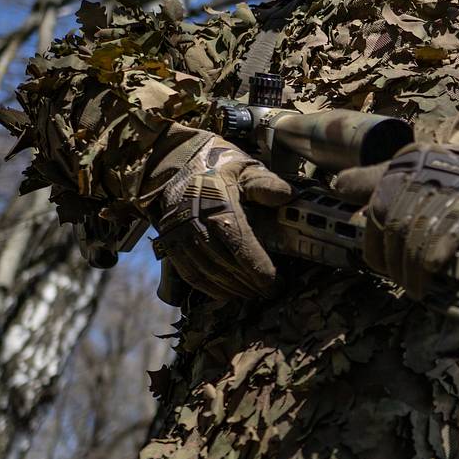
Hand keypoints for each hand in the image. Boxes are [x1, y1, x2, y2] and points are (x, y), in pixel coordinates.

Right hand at [149, 135, 293, 298]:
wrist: (174, 164)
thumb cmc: (218, 167)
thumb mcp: (245, 168)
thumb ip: (266, 184)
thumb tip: (288, 197)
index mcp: (217, 203)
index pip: (240, 244)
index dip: (258, 268)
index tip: (275, 283)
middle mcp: (195, 221)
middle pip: (225, 263)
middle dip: (249, 282)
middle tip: (269, 292)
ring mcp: (179, 234)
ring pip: (207, 272)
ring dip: (231, 288)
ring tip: (252, 294)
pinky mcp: (170, 243)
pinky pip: (189, 273)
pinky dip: (209, 288)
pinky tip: (226, 293)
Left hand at [332, 143, 458, 297]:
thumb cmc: (447, 172)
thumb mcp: (408, 166)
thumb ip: (373, 180)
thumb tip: (338, 185)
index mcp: (401, 171)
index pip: (377, 215)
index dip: (377, 249)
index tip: (385, 269)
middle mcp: (419, 178)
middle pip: (397, 230)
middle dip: (398, 264)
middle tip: (406, 284)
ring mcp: (447, 190)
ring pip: (419, 234)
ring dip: (415, 267)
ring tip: (419, 288)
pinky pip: (450, 230)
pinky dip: (438, 249)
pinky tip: (434, 267)